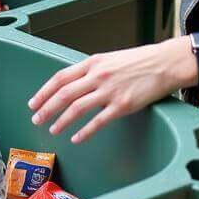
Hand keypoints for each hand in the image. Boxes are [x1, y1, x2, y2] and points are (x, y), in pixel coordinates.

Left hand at [27, 36, 196, 143]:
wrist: (164, 63)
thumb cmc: (138, 62)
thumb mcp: (109, 59)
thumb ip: (91, 71)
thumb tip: (74, 83)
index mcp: (92, 63)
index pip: (60, 77)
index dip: (44, 91)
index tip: (33, 102)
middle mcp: (98, 75)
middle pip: (64, 93)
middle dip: (47, 108)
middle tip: (36, 119)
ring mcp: (110, 90)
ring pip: (77, 108)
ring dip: (62, 120)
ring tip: (52, 130)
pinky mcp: (123, 105)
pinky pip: (99, 121)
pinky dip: (85, 132)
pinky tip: (76, 139)